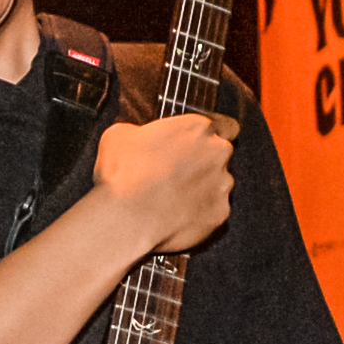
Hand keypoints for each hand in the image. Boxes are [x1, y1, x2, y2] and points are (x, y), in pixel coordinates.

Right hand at [89, 114, 234, 255]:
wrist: (127, 218)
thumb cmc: (123, 174)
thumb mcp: (119, 136)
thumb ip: (139, 131)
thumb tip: (136, 136)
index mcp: (197, 127)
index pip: (224, 125)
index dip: (209, 136)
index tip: (195, 145)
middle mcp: (217, 152)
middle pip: (221, 154)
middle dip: (205, 162)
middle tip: (178, 173)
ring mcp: (222, 184)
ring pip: (219, 184)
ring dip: (203, 188)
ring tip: (173, 198)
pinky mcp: (220, 213)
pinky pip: (214, 211)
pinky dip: (200, 214)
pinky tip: (176, 216)